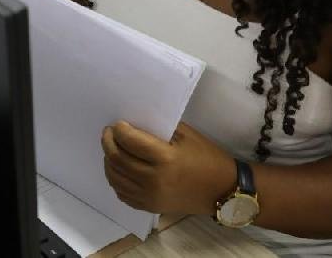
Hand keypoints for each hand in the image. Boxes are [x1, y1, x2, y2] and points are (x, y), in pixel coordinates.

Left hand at [101, 121, 236, 216]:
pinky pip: (122, 193)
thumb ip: (159, 128)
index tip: (118, 124)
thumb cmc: (207, 158)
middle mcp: (154, 180)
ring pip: (115, 177)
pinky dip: (115, 179)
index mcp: (165, 158)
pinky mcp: (150, 207)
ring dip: (108, 160)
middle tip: (109, 133)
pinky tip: (118, 169)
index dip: (119, 130)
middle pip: (118, 159)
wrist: (223, 191)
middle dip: (108, 142)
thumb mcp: (186, 136)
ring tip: (112, 149)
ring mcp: (150, 196)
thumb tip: (135, 123)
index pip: (130, 141)